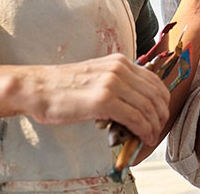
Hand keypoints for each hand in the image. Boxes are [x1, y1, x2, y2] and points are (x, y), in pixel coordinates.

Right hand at [20, 54, 169, 145]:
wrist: (37, 88)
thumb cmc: (62, 87)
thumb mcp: (95, 76)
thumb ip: (116, 84)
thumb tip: (134, 104)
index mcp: (119, 62)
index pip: (153, 80)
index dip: (162, 100)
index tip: (160, 114)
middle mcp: (119, 69)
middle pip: (154, 94)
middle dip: (161, 114)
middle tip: (158, 129)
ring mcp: (112, 83)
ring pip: (148, 107)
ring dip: (154, 125)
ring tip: (151, 137)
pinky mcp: (104, 101)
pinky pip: (135, 118)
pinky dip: (144, 130)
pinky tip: (143, 138)